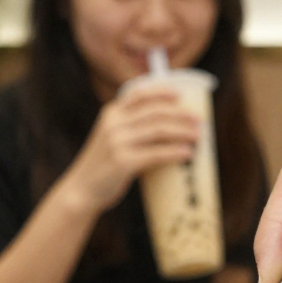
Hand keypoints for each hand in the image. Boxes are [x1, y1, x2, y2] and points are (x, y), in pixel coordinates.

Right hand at [60, 83, 201, 213]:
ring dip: (182, 131)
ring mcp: (117, 142)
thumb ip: (132, 129)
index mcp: (111, 113)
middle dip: (181, 114)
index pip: (139, 94)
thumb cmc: (103, 167)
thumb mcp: (111, 139)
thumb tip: (170, 129)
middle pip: (155, 112)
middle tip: (200, 121)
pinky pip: (156, 153)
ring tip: (198, 136)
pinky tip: (187, 154)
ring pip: (158, 130)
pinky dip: (174, 152)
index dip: (162, 91)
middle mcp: (113, 123)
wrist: (81, 190)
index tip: (181, 95)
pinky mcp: (123, 162)